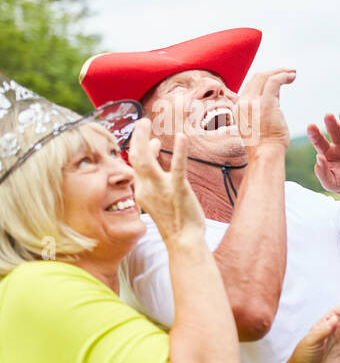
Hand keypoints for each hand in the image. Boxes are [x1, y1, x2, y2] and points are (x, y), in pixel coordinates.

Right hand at [129, 118, 206, 245]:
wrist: (183, 240)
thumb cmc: (175, 219)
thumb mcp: (162, 198)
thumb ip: (157, 179)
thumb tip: (158, 163)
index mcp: (142, 191)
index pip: (136, 165)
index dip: (142, 149)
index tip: (150, 139)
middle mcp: (147, 188)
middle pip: (135, 158)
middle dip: (136, 138)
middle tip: (142, 122)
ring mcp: (161, 189)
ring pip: (146, 161)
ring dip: (143, 139)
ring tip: (146, 122)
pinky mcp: (178, 191)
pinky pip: (177, 169)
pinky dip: (179, 152)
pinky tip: (182, 137)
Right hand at [237, 68, 295, 155]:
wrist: (264, 155)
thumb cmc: (265, 146)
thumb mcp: (259, 125)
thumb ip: (264, 109)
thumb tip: (275, 97)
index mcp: (239, 108)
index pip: (250, 86)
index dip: (264, 80)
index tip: (277, 79)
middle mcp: (243, 102)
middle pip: (256, 78)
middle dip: (273, 72)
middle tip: (287, 72)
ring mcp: (253, 101)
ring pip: (265, 76)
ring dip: (280, 72)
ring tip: (293, 73)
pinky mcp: (266, 102)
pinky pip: (274, 81)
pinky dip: (283, 75)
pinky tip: (292, 76)